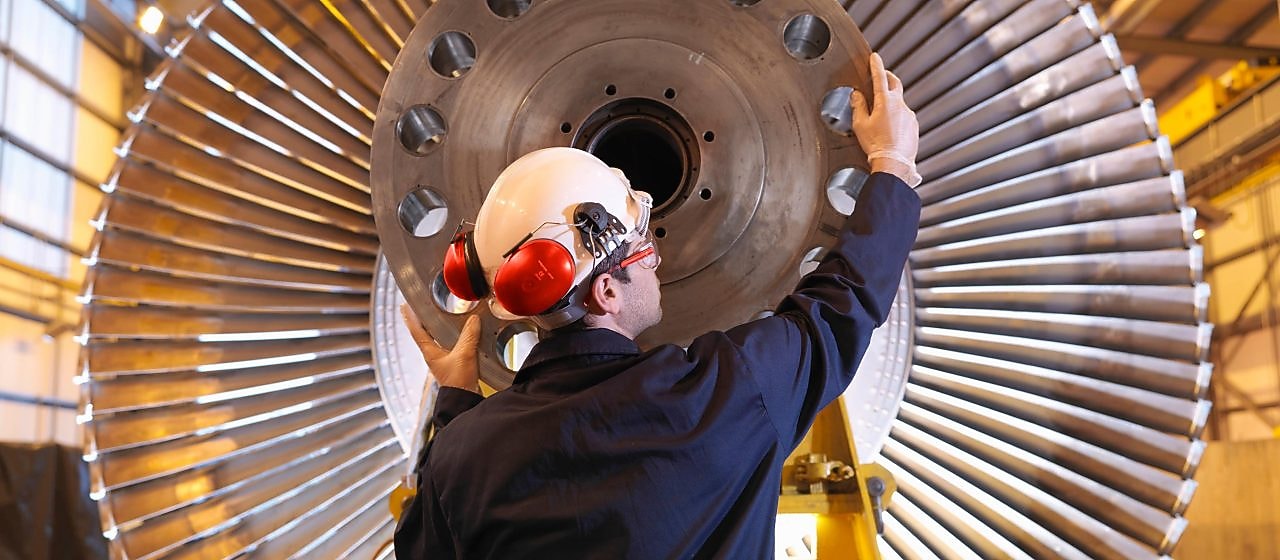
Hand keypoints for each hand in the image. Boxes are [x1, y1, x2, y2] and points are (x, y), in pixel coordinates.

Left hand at [401, 303, 481, 393]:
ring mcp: (444, 360)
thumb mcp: (464, 355)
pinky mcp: (455, 363)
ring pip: (439, 339)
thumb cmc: (457, 382)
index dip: (410, 317)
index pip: (416, 330)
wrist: (464, 400)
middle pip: (426, 333)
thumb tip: (473, 320)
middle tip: (423, 308)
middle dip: (424, 320)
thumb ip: (469, 336)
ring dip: (439, 328)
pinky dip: (454, 336)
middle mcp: (434, 355)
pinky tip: (462, 334)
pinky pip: (452, 345)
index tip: (404, 307)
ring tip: (441, 316)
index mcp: (430, 352)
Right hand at [851, 53, 921, 186]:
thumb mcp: (860, 125)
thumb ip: (858, 106)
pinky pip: (904, 116)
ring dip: (891, 103)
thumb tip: (857, 95)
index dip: (876, 65)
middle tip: (882, 76)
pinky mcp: (914, 125)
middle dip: (888, 77)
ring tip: (880, 115)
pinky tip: (889, 129)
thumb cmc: (877, 146)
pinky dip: (897, 117)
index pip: (880, 77)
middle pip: (895, 83)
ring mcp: (909, 115)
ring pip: (899, 102)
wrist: (894, 163)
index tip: (875, 57)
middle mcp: (900, 105)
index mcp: (885, 102)